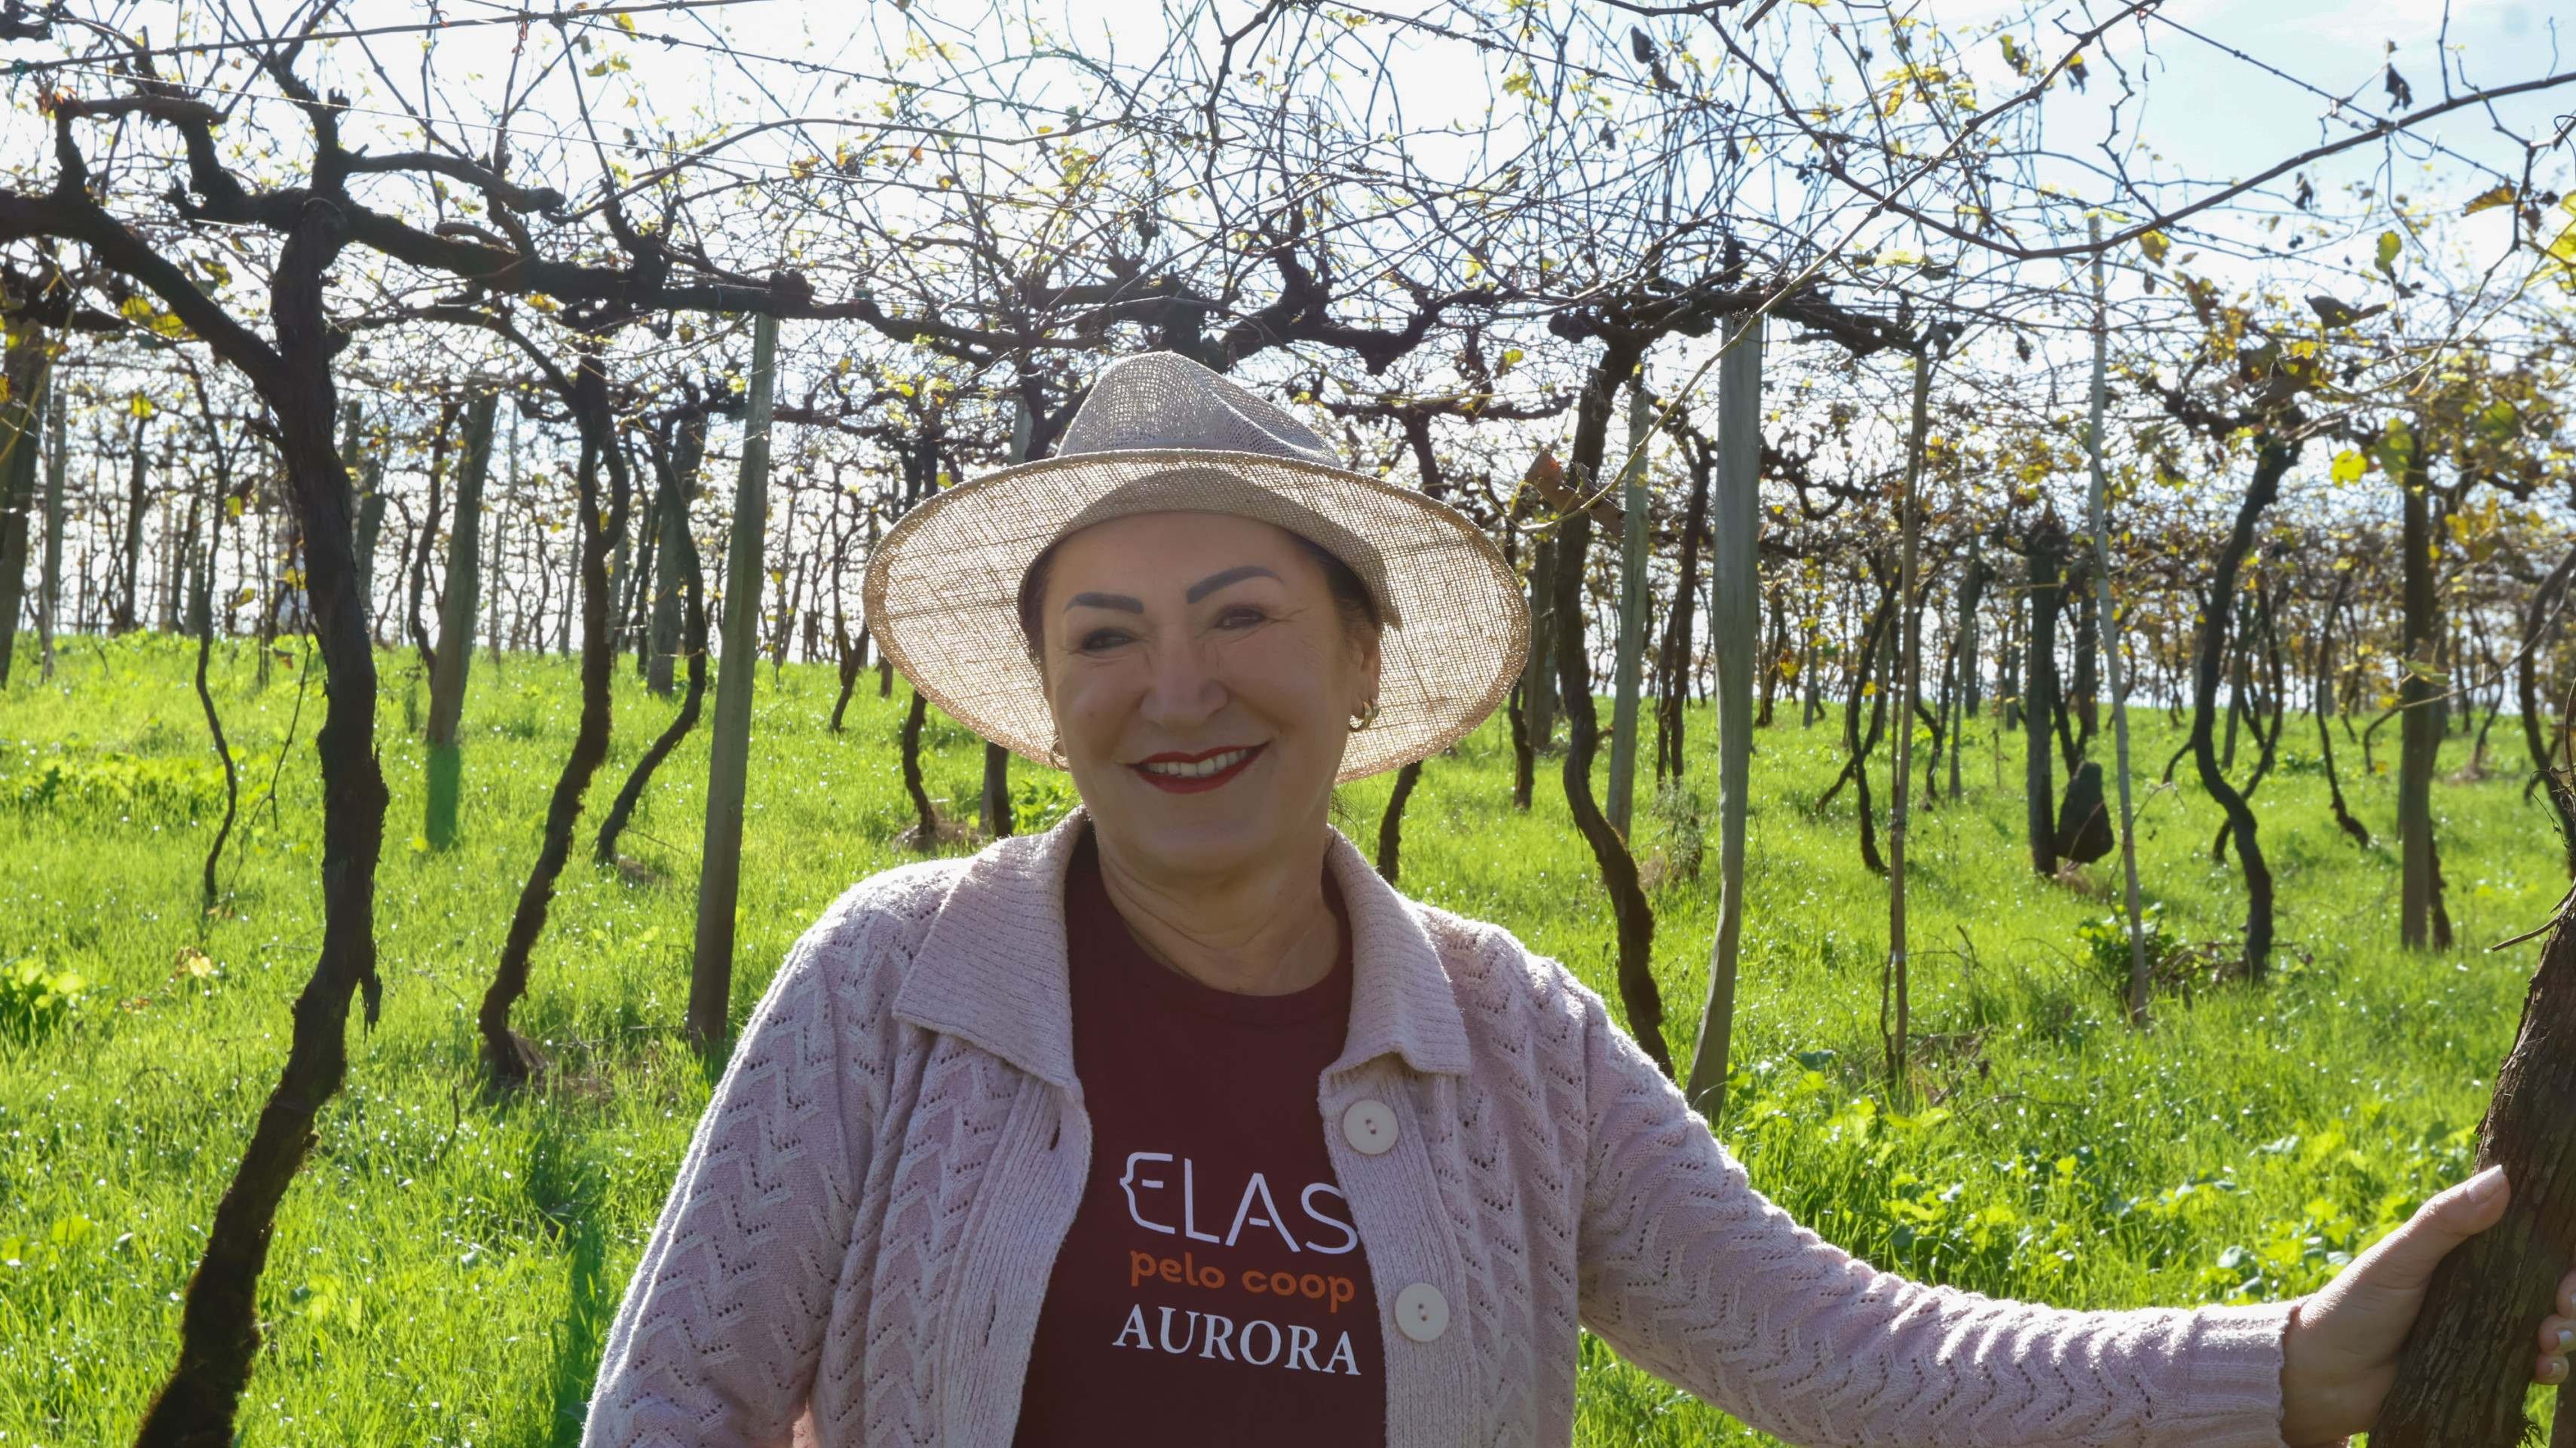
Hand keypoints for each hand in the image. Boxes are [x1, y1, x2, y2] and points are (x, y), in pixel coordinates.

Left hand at [2277, 1164, 2574, 1445]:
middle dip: (2569, 1296)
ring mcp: (2485, 1331)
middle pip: (2548, 1287)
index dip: (2557, 1252)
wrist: (2325, 1373)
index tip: (2568, 1261)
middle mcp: (2482, 1291)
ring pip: (2549, 1327)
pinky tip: (2543, 1368)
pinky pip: (2530, 1367)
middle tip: (2564, 1306)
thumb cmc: (2355, 1304)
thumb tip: (2501, 1178)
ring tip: (2551, 1340)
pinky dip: (2549, 1367)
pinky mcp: (2484, 1370)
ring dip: (2565, 1332)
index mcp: (2463, 1255)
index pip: (2526, 1245)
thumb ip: (2446, 1221)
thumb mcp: (2399, 1258)